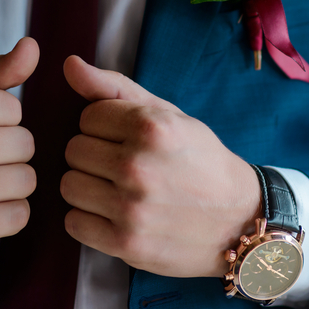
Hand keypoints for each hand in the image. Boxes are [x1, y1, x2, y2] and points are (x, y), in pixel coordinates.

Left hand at [60, 56, 260, 277]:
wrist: (239, 219)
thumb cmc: (199, 160)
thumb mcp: (167, 114)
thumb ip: (113, 87)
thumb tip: (69, 64)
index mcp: (151, 127)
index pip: (88, 117)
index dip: (106, 127)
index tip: (129, 140)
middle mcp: (138, 166)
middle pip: (73, 151)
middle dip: (96, 155)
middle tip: (126, 165)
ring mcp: (131, 208)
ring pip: (69, 185)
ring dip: (88, 187)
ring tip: (117, 189)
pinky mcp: (125, 244)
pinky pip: (73, 223)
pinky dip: (89, 219)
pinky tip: (114, 214)